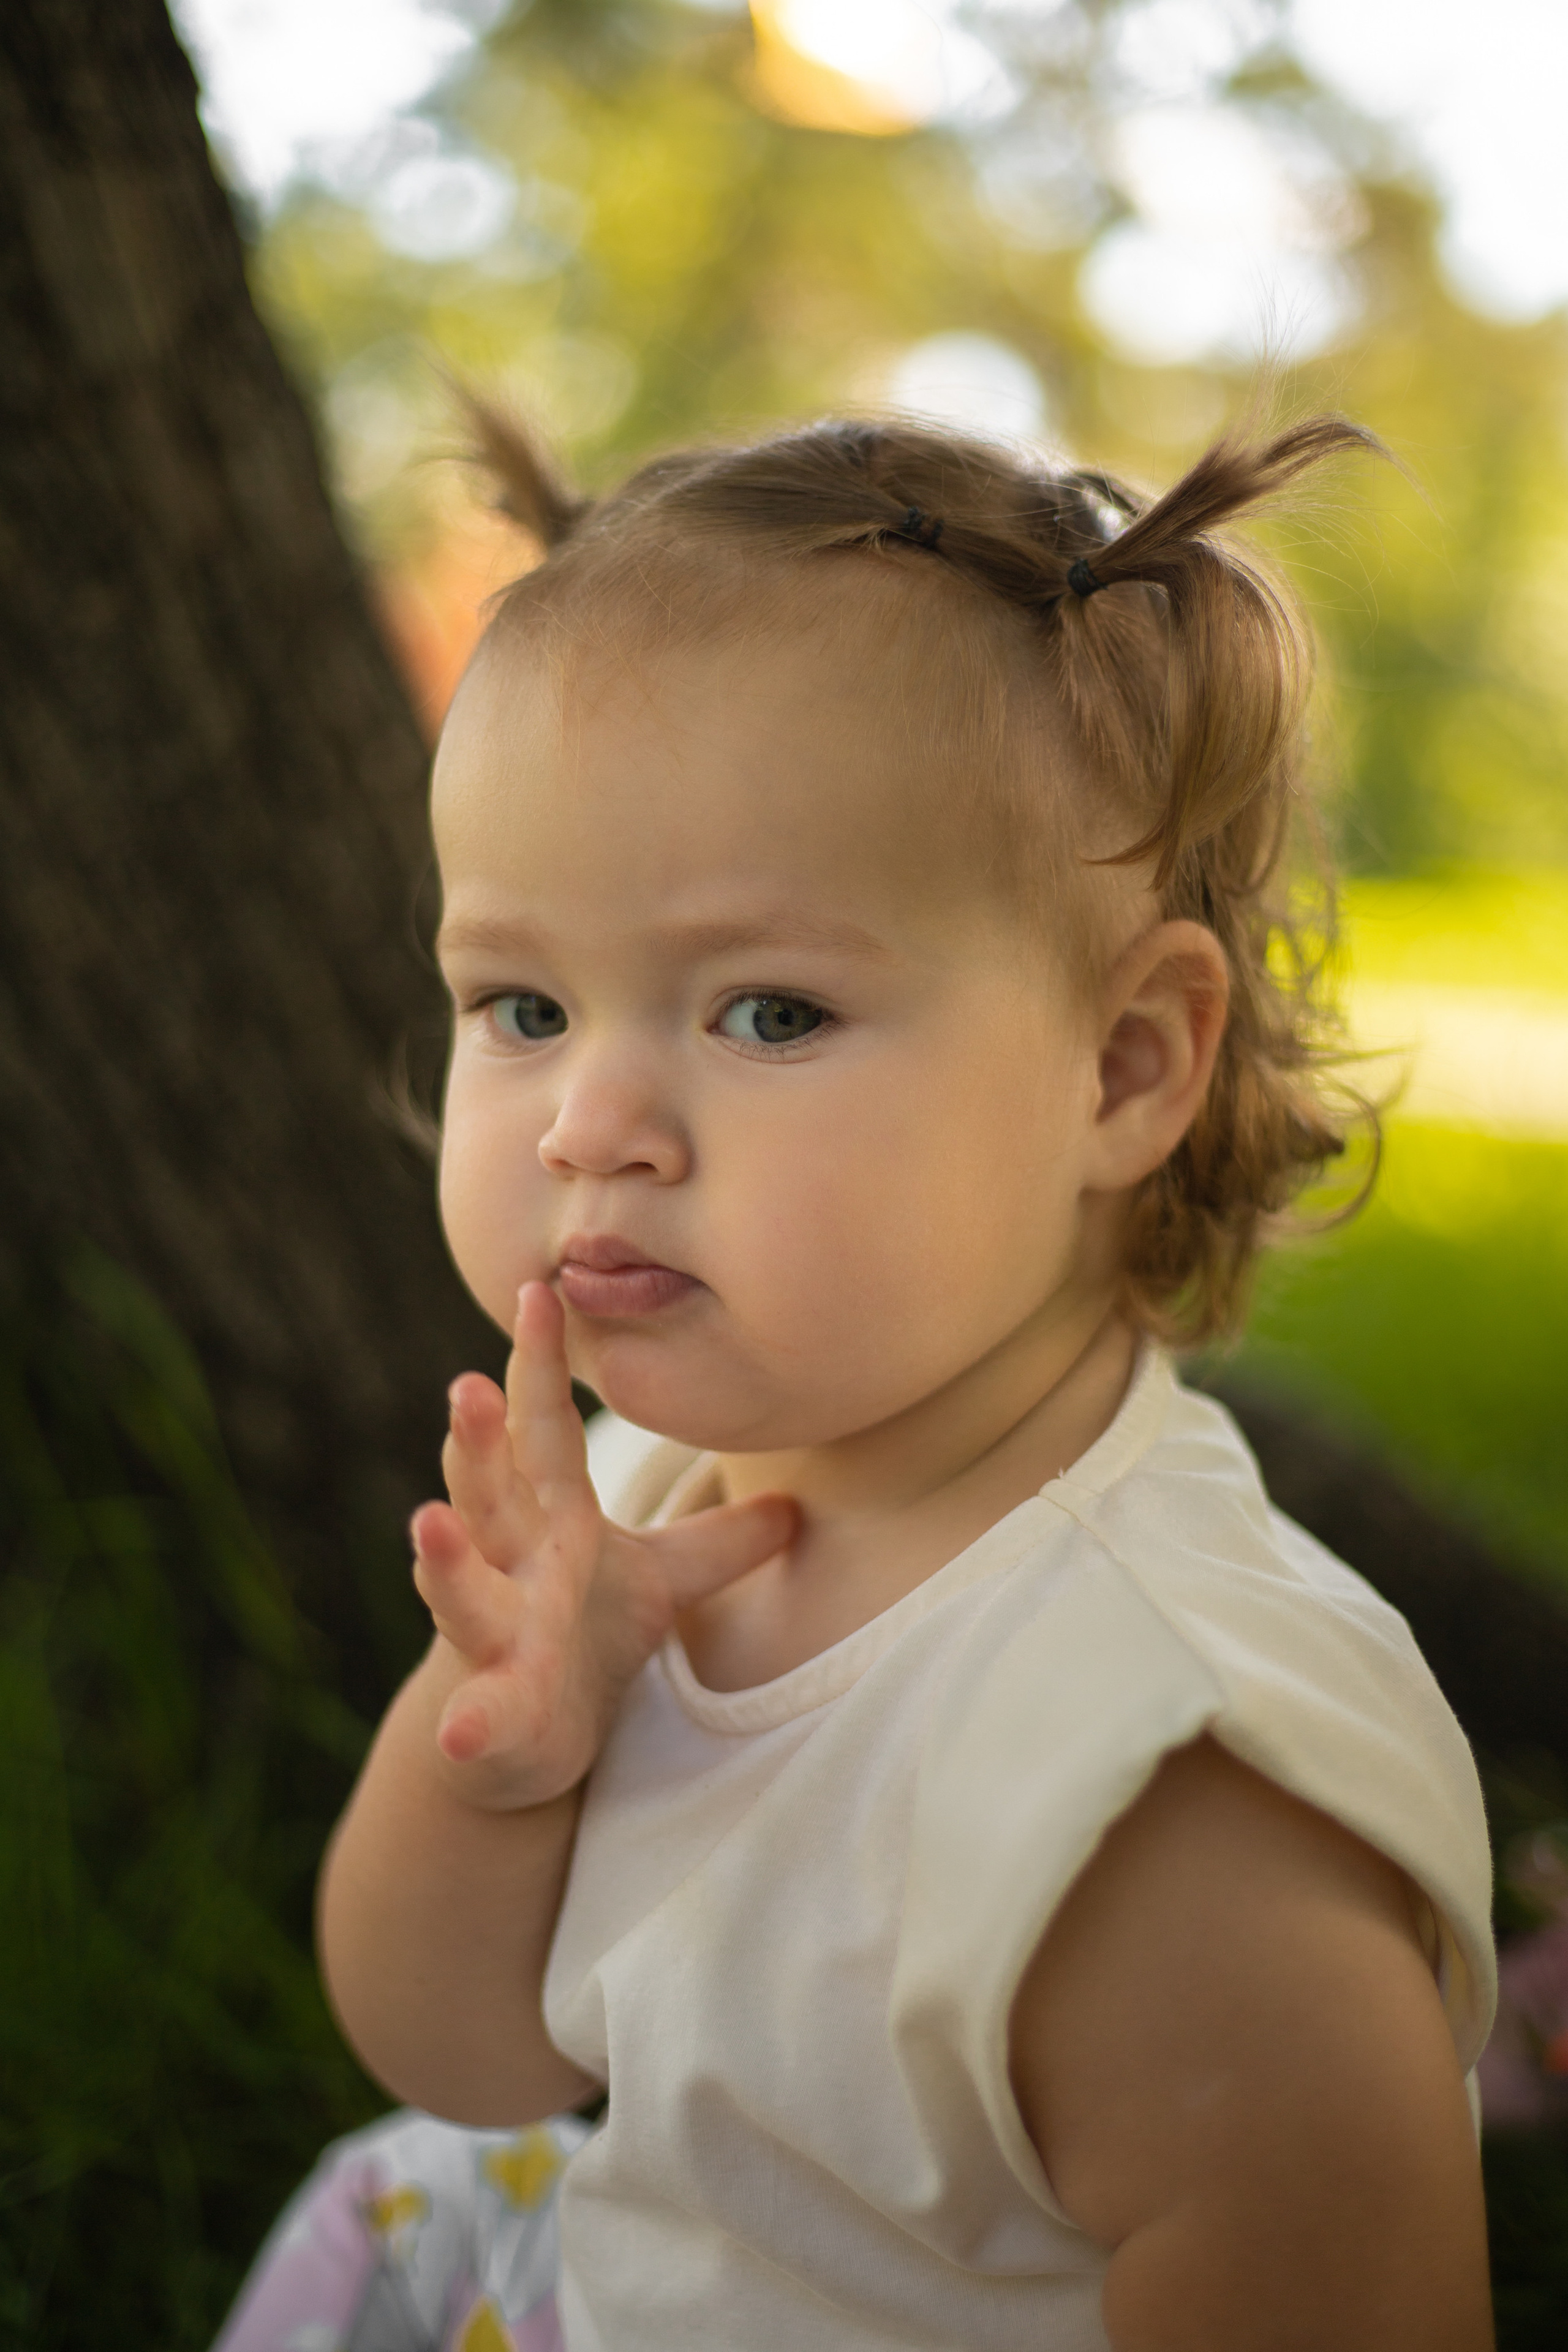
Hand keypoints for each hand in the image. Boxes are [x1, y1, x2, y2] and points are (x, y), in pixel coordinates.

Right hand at [411, 1281, 794, 1810]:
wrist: (516, 1743)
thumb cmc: (581, 1639)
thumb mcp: (660, 1583)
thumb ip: (719, 1542)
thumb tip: (795, 1504)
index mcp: (549, 1518)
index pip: (541, 1428)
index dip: (539, 1364)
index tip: (541, 1291)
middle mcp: (509, 1564)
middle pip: (488, 1492)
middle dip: (475, 1443)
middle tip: (465, 1387)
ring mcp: (492, 1635)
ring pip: (460, 1588)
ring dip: (443, 1559)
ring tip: (427, 1524)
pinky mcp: (490, 1713)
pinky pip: (479, 1715)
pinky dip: (470, 1722)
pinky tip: (464, 1727)